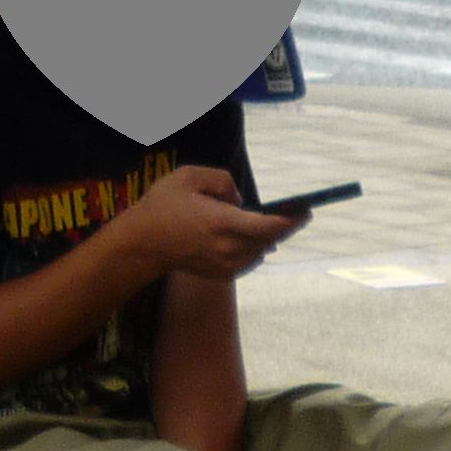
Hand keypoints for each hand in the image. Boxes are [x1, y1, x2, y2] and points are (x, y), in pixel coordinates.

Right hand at [113, 167, 300, 280]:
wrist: (144, 243)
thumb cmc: (164, 205)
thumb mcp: (189, 176)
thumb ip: (222, 181)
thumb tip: (241, 200)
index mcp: (221, 222)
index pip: (267, 225)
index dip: (290, 220)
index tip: (305, 211)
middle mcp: (228, 248)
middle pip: (270, 239)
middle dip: (286, 226)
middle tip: (297, 213)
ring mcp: (227, 265)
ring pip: (262, 250)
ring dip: (268, 236)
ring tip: (274, 221)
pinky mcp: (224, 274)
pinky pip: (250, 259)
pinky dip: (255, 247)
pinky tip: (252, 236)